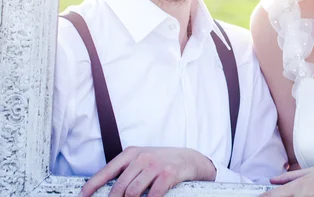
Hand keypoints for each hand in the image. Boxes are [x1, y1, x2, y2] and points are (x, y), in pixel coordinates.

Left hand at [78, 146, 216, 196]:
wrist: (190, 159)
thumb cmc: (162, 162)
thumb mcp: (142, 160)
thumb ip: (126, 171)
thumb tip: (107, 191)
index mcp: (131, 153)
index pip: (106, 171)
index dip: (91, 186)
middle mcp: (141, 157)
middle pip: (119, 187)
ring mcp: (155, 165)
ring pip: (132, 193)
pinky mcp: (168, 174)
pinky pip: (153, 195)